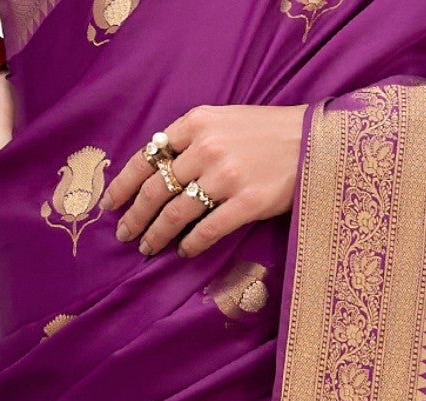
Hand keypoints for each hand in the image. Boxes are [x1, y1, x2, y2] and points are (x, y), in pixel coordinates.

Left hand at [104, 103, 306, 258]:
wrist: (315, 143)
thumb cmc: (269, 134)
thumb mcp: (225, 122)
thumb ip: (192, 140)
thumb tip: (159, 169)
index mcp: (196, 123)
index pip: (147, 157)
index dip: (123, 185)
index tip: (110, 205)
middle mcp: (206, 147)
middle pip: (156, 190)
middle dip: (134, 217)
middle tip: (124, 235)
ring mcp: (226, 176)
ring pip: (176, 213)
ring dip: (156, 235)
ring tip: (147, 248)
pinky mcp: (247, 203)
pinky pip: (207, 230)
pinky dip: (190, 245)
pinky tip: (182, 252)